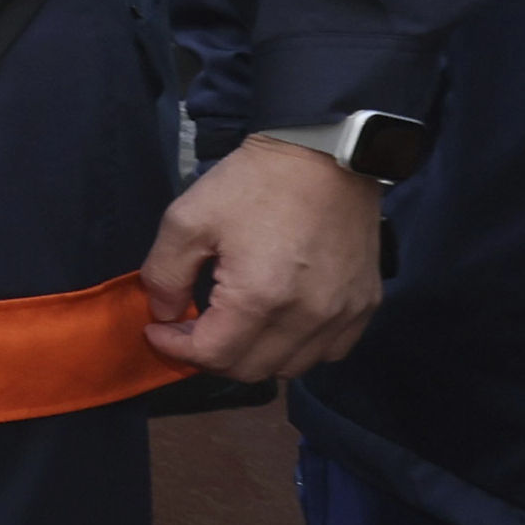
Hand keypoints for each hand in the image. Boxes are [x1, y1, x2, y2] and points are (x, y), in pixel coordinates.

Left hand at [141, 136, 382, 379]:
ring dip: (254, 356)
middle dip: (211, 356)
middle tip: (189, 328)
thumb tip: (166, 314)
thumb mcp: (187, 220)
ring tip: (231, 326)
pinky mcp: (366, 304)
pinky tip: (277, 323)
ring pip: (291, 367)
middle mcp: (308, 316)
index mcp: (260, 297)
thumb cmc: (253, 184)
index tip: (158, 329)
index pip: (213, 356)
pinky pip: (330, 351)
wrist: (324, 154)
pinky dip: (298, 348)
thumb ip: (165, 275)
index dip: (176, 349)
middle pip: (251, 370)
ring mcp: (343, 314)